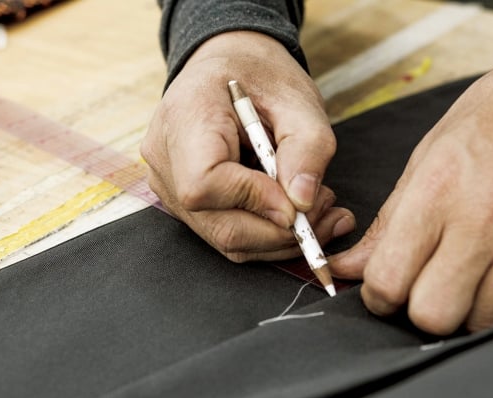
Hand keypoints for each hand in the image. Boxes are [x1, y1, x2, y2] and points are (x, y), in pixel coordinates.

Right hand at [141, 31, 354, 261]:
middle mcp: (165, 159)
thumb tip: (301, 203)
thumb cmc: (260, 76)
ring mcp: (168, 186)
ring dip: (279, 237)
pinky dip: (266, 232)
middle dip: (280, 231)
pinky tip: (296, 213)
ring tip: (319, 211)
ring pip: (224, 238)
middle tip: (327, 213)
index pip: (205, 183)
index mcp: (185, 118)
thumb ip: (307, 149)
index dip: (255, 200)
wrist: (228, 66)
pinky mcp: (183, 203)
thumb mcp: (298, 99)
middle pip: (217, 223)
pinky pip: (225, 231)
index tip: (299, 199)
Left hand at [330, 53, 492, 334]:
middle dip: (424, 312)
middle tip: (431, 288)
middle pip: (435, 316)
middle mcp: (484, 218)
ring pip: (486, 320)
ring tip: (477, 271)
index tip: (387, 293)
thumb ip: (387, 224)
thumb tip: (348, 269)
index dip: (379, 298)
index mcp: (436, 191)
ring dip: (473, 306)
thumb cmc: (488, 124)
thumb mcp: (424, 160)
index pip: (388, 280)